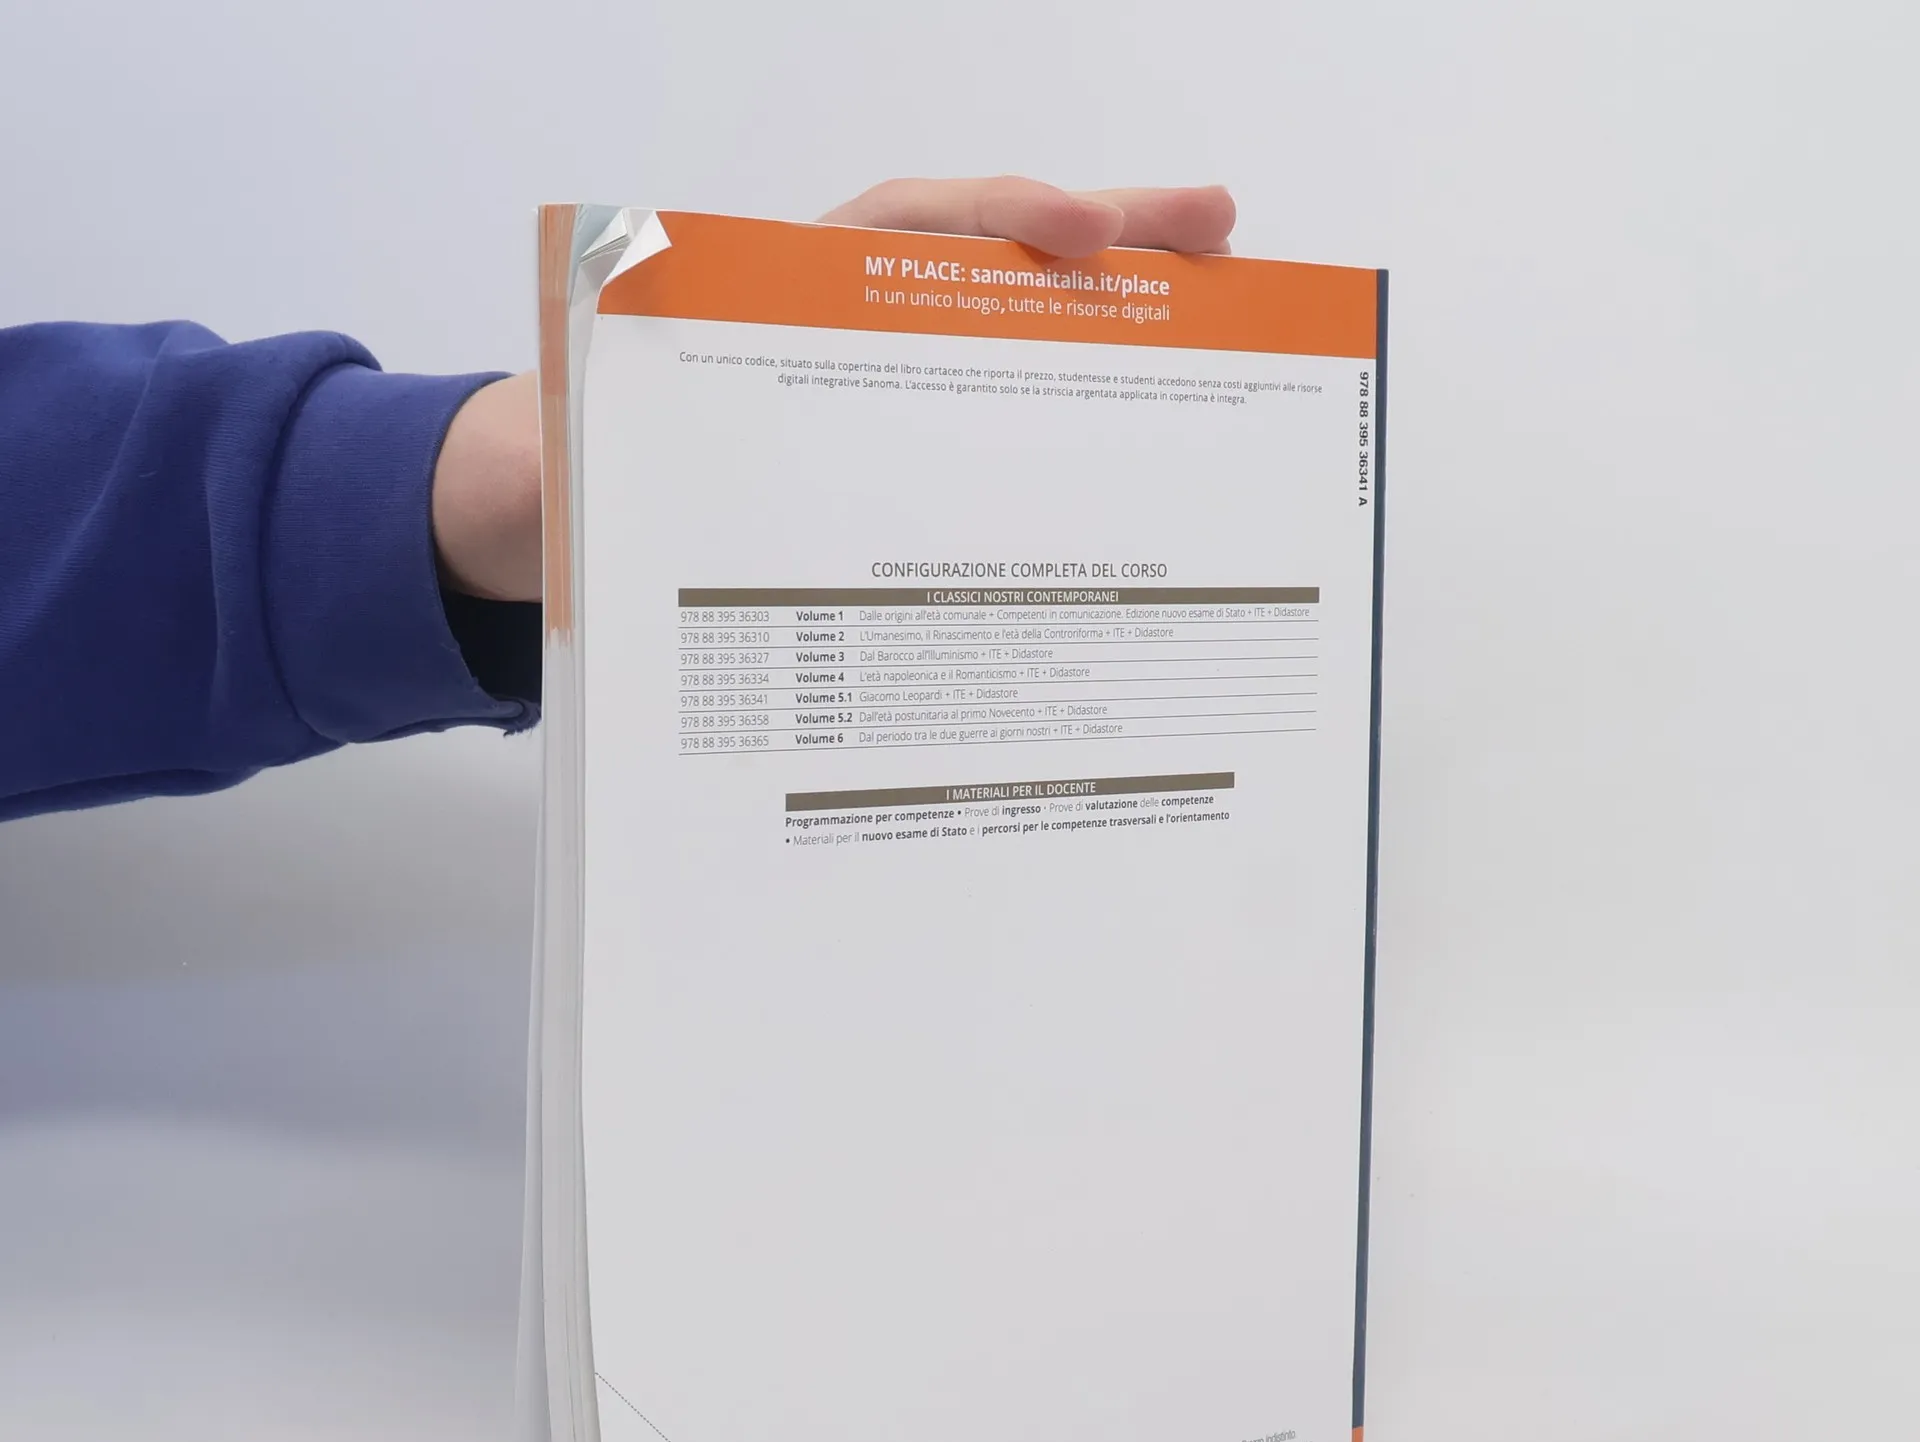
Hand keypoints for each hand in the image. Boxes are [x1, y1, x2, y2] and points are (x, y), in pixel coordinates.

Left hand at [431, 178, 1235, 601]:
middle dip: (1107, 235)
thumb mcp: (576, 460)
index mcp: (785, 294)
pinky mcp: (917, 429)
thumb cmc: (596, 463)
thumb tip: (576, 484)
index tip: (1072, 237)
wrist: (584, 499)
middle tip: (1215, 229)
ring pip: (1016, 324)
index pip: (903, 229)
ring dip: (1120, 307)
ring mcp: (896, 369)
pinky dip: (1083, 389)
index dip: (994, 223)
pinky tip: (1151, 405)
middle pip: (992, 255)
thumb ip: (583, 463)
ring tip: (1223, 287)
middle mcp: (856, 315)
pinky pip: (1008, 395)